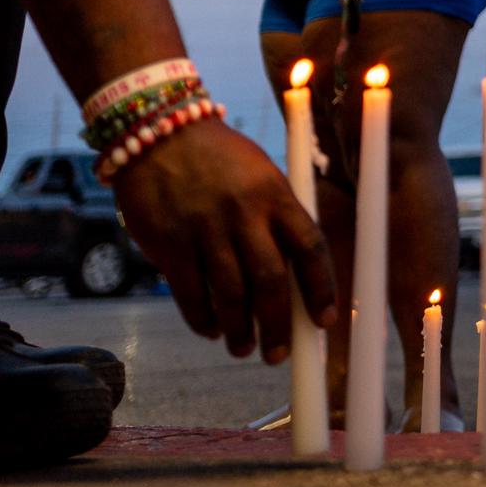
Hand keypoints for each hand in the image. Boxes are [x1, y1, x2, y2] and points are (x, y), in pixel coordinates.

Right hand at [111, 120, 336, 359]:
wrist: (159, 132)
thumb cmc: (219, 158)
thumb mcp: (261, 174)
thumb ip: (276, 218)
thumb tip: (294, 276)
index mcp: (276, 194)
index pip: (310, 247)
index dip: (322, 288)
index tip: (326, 321)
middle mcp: (244, 214)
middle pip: (271, 281)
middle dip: (280, 325)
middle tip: (280, 354)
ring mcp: (205, 230)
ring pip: (231, 295)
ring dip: (241, 329)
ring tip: (244, 348)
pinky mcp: (169, 244)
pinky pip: (191, 294)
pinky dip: (203, 319)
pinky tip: (212, 330)